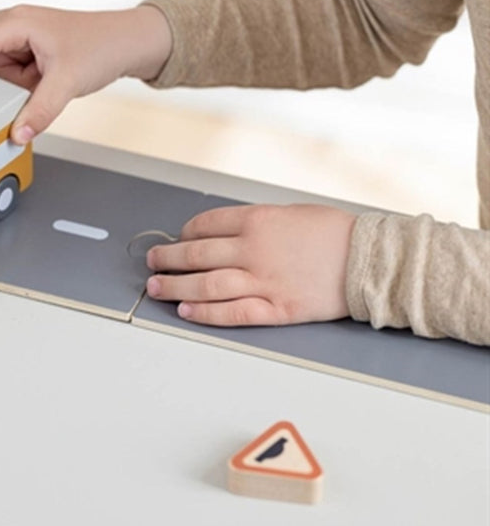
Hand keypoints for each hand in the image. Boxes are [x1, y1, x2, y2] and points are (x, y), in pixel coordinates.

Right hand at [0, 4, 171, 143]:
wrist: (127, 42)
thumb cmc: (100, 47)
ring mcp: (19, 36)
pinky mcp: (26, 50)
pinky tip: (21, 93)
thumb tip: (18, 133)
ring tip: (16, 91)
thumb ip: (41, 110)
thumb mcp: (68, 82)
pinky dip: (5, 83)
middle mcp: (14, 24)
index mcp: (18, 22)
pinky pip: (3, 67)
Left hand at [146, 204, 355, 326]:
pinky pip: (231, 312)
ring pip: (205, 284)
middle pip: (196, 254)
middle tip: (152, 261)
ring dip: (174, 286)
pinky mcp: (276, 308)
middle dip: (167, 258)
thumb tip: (222, 233)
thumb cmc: (335, 233)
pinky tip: (186, 310)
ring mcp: (263, 281)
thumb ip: (255, 223)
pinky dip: (204, 312)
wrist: (372, 260)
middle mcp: (254, 250)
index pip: (204, 225)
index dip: (184, 233)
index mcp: (257, 220)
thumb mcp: (290, 213)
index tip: (177, 239)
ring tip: (156, 288)